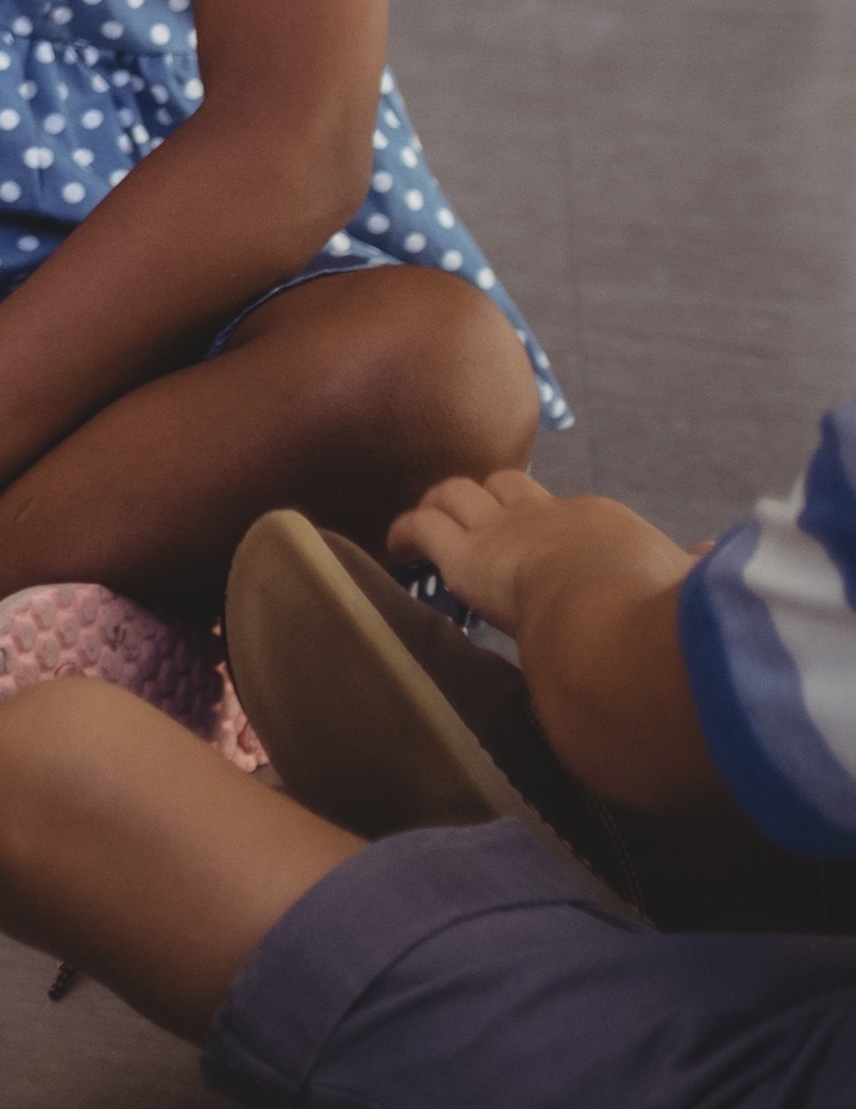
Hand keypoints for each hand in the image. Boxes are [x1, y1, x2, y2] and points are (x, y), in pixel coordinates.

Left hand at [396, 465, 684, 634]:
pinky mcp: (462, 557)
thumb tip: (714, 550)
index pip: (568, 513)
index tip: (547, 544)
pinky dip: (404, 530)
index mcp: (599, 523)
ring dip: (443, 506)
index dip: (550, 524)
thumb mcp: (689, 585)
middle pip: (506, 486)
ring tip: (432, 521)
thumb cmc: (658, 611)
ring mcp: (498, 533)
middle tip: (479, 522)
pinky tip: (394, 545)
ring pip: (456, 496)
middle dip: (492, 500)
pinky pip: (421, 528)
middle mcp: (544, 516)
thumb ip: (699, 569)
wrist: (614, 621)